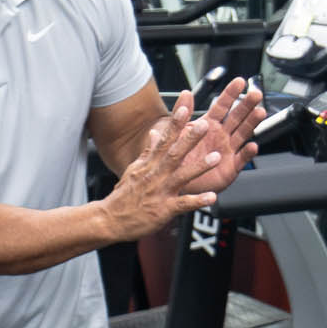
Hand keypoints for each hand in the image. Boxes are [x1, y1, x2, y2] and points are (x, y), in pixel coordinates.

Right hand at [100, 92, 225, 238]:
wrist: (110, 219)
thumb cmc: (124, 195)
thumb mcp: (135, 168)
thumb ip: (148, 150)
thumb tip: (154, 132)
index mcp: (150, 163)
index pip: (164, 138)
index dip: (175, 123)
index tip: (184, 108)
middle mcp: (156, 174)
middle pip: (175, 153)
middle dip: (190, 138)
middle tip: (204, 125)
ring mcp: (160, 192)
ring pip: (182, 176)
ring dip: (199, 167)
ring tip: (216, 157)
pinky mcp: (164, 210)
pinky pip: (183, 204)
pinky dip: (197, 201)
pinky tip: (212, 197)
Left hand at [177, 78, 266, 197]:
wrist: (176, 182)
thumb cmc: (176, 157)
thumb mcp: (177, 132)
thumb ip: (182, 113)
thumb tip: (185, 93)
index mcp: (209, 125)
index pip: (222, 106)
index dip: (231, 93)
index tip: (240, 81)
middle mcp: (221, 135)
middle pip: (237, 117)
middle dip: (247, 105)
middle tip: (256, 94)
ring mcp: (228, 150)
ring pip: (243, 133)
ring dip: (252, 123)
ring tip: (260, 112)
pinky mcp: (231, 167)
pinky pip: (241, 158)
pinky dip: (247, 153)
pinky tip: (252, 146)